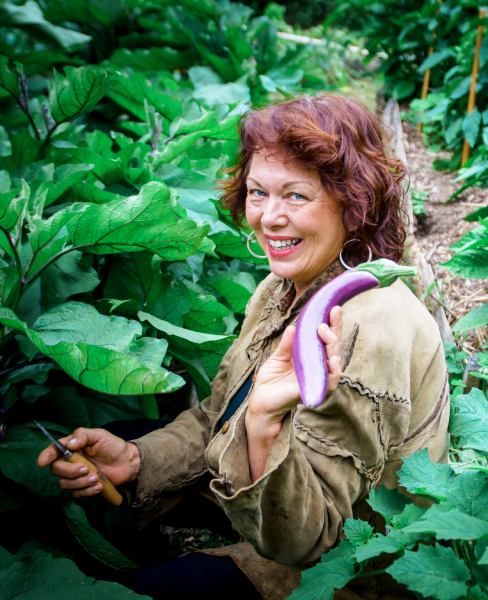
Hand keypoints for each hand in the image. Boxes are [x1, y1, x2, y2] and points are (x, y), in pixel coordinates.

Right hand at [36, 427, 140, 497]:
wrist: (127, 462)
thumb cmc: (112, 446)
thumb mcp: (99, 435)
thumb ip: (83, 436)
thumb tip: (68, 444)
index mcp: (72, 447)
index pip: (53, 451)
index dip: (46, 456)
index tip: (42, 462)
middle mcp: (70, 461)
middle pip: (57, 470)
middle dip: (70, 471)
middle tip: (87, 469)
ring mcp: (75, 476)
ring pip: (65, 484)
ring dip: (80, 483)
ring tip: (97, 478)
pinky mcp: (82, 487)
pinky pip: (76, 494)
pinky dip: (87, 491)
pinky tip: (99, 486)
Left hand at [248, 305, 342, 423]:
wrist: (261, 401)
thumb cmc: (271, 380)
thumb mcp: (278, 357)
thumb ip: (288, 344)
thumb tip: (293, 327)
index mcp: (311, 357)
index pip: (326, 339)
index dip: (332, 324)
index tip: (334, 308)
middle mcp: (319, 367)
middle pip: (334, 346)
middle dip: (336, 328)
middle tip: (332, 313)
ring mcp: (319, 379)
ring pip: (335, 361)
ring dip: (332, 345)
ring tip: (324, 331)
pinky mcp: (315, 390)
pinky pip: (330, 381)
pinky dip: (334, 370)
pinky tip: (332, 359)